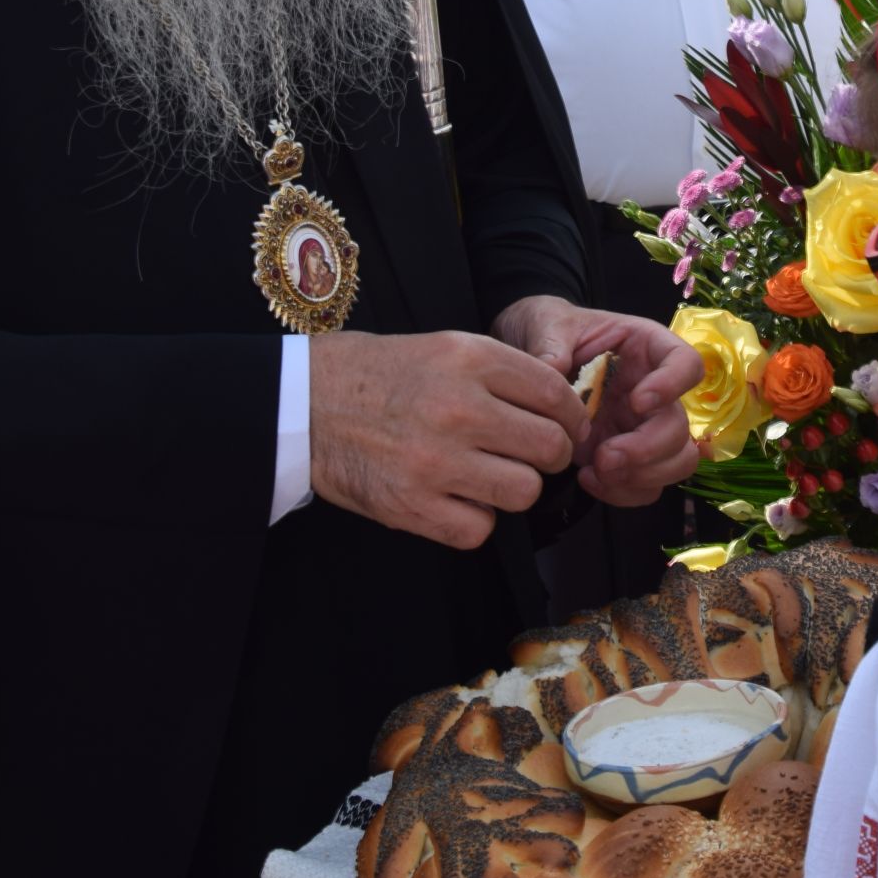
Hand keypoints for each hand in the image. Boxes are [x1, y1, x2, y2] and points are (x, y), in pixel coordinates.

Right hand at [307, 329, 583, 549]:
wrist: (305, 402)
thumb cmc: (381, 374)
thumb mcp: (447, 347)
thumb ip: (505, 372)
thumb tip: (565, 407)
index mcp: (471, 359)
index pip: (557, 395)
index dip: (571, 417)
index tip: (566, 427)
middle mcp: (459, 408)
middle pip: (550, 448)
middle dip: (547, 455)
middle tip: (528, 455)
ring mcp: (435, 460)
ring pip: (523, 492)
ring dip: (512, 489)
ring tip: (487, 476)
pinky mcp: (410, 505)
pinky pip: (479, 530)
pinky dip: (473, 520)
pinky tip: (455, 499)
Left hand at [494, 294, 702, 507]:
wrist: (533, 358)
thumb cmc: (550, 331)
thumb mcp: (546, 324)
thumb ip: (550, 344)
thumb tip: (551, 370)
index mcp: (647, 349)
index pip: (687, 363)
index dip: (673, 386)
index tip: (637, 401)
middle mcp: (655, 390)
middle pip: (682, 425)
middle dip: (648, 448)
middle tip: (606, 455)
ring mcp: (642, 427)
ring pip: (677, 461)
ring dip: (643, 475)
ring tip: (599, 471)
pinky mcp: (626, 457)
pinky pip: (646, 486)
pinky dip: (622, 492)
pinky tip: (587, 478)